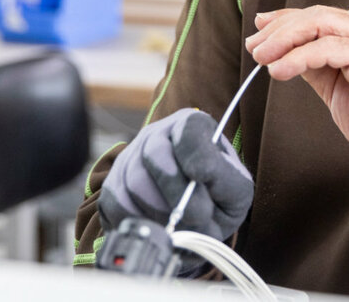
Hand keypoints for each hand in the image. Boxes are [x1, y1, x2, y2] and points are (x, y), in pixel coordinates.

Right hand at [97, 108, 252, 239]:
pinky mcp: (112, 185)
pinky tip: (159, 223)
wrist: (193, 214)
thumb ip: (225, 184)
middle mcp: (158, 134)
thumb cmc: (218, 198)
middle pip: (155, 153)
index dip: (196, 155)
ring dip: (162, 212)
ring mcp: (131, 157)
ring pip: (135, 182)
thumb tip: (198, 185)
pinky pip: (117, 203)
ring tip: (181, 223)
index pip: (189, 129)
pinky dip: (141, 220)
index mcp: (193, 125)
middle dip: (178, 194)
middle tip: (197, 216)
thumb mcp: (236, 189)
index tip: (203, 178)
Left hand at [245, 6, 348, 185]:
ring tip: (262, 57)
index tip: (261, 27)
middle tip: (255, 45)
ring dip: (284, 40)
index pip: (321, 15)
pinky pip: (327, 50)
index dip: (287, 18)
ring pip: (320, 26)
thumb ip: (318, 69)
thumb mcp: (340, 89)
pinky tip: (280, 70)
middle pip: (317, 15)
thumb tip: (285, 56)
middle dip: (280, 28)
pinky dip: (298, 58)